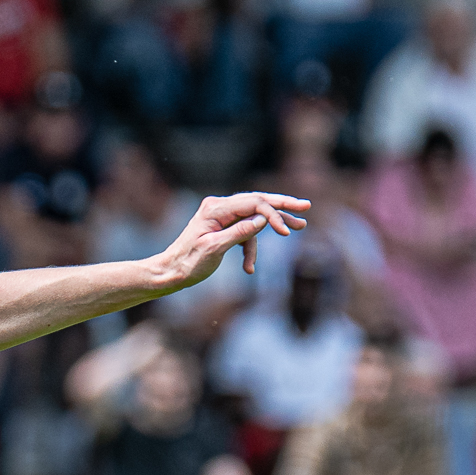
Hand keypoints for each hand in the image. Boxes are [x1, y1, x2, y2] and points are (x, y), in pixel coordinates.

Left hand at [154, 192, 309, 289]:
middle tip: (306, 207)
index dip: (273, 214)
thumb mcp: (214, 249)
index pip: (253, 203)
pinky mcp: (222, 227)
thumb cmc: (188, 263)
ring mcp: (221, 216)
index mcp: (215, 208)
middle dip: (282, 206)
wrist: (169, 272)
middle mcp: (219, 207)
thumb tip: (263, 220)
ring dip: (271, 227)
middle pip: (257, 202)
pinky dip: (250, 248)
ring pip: (254, 217)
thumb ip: (239, 233)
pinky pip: (244, 231)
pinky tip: (249, 268)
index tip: (287, 231)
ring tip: (298, 227)